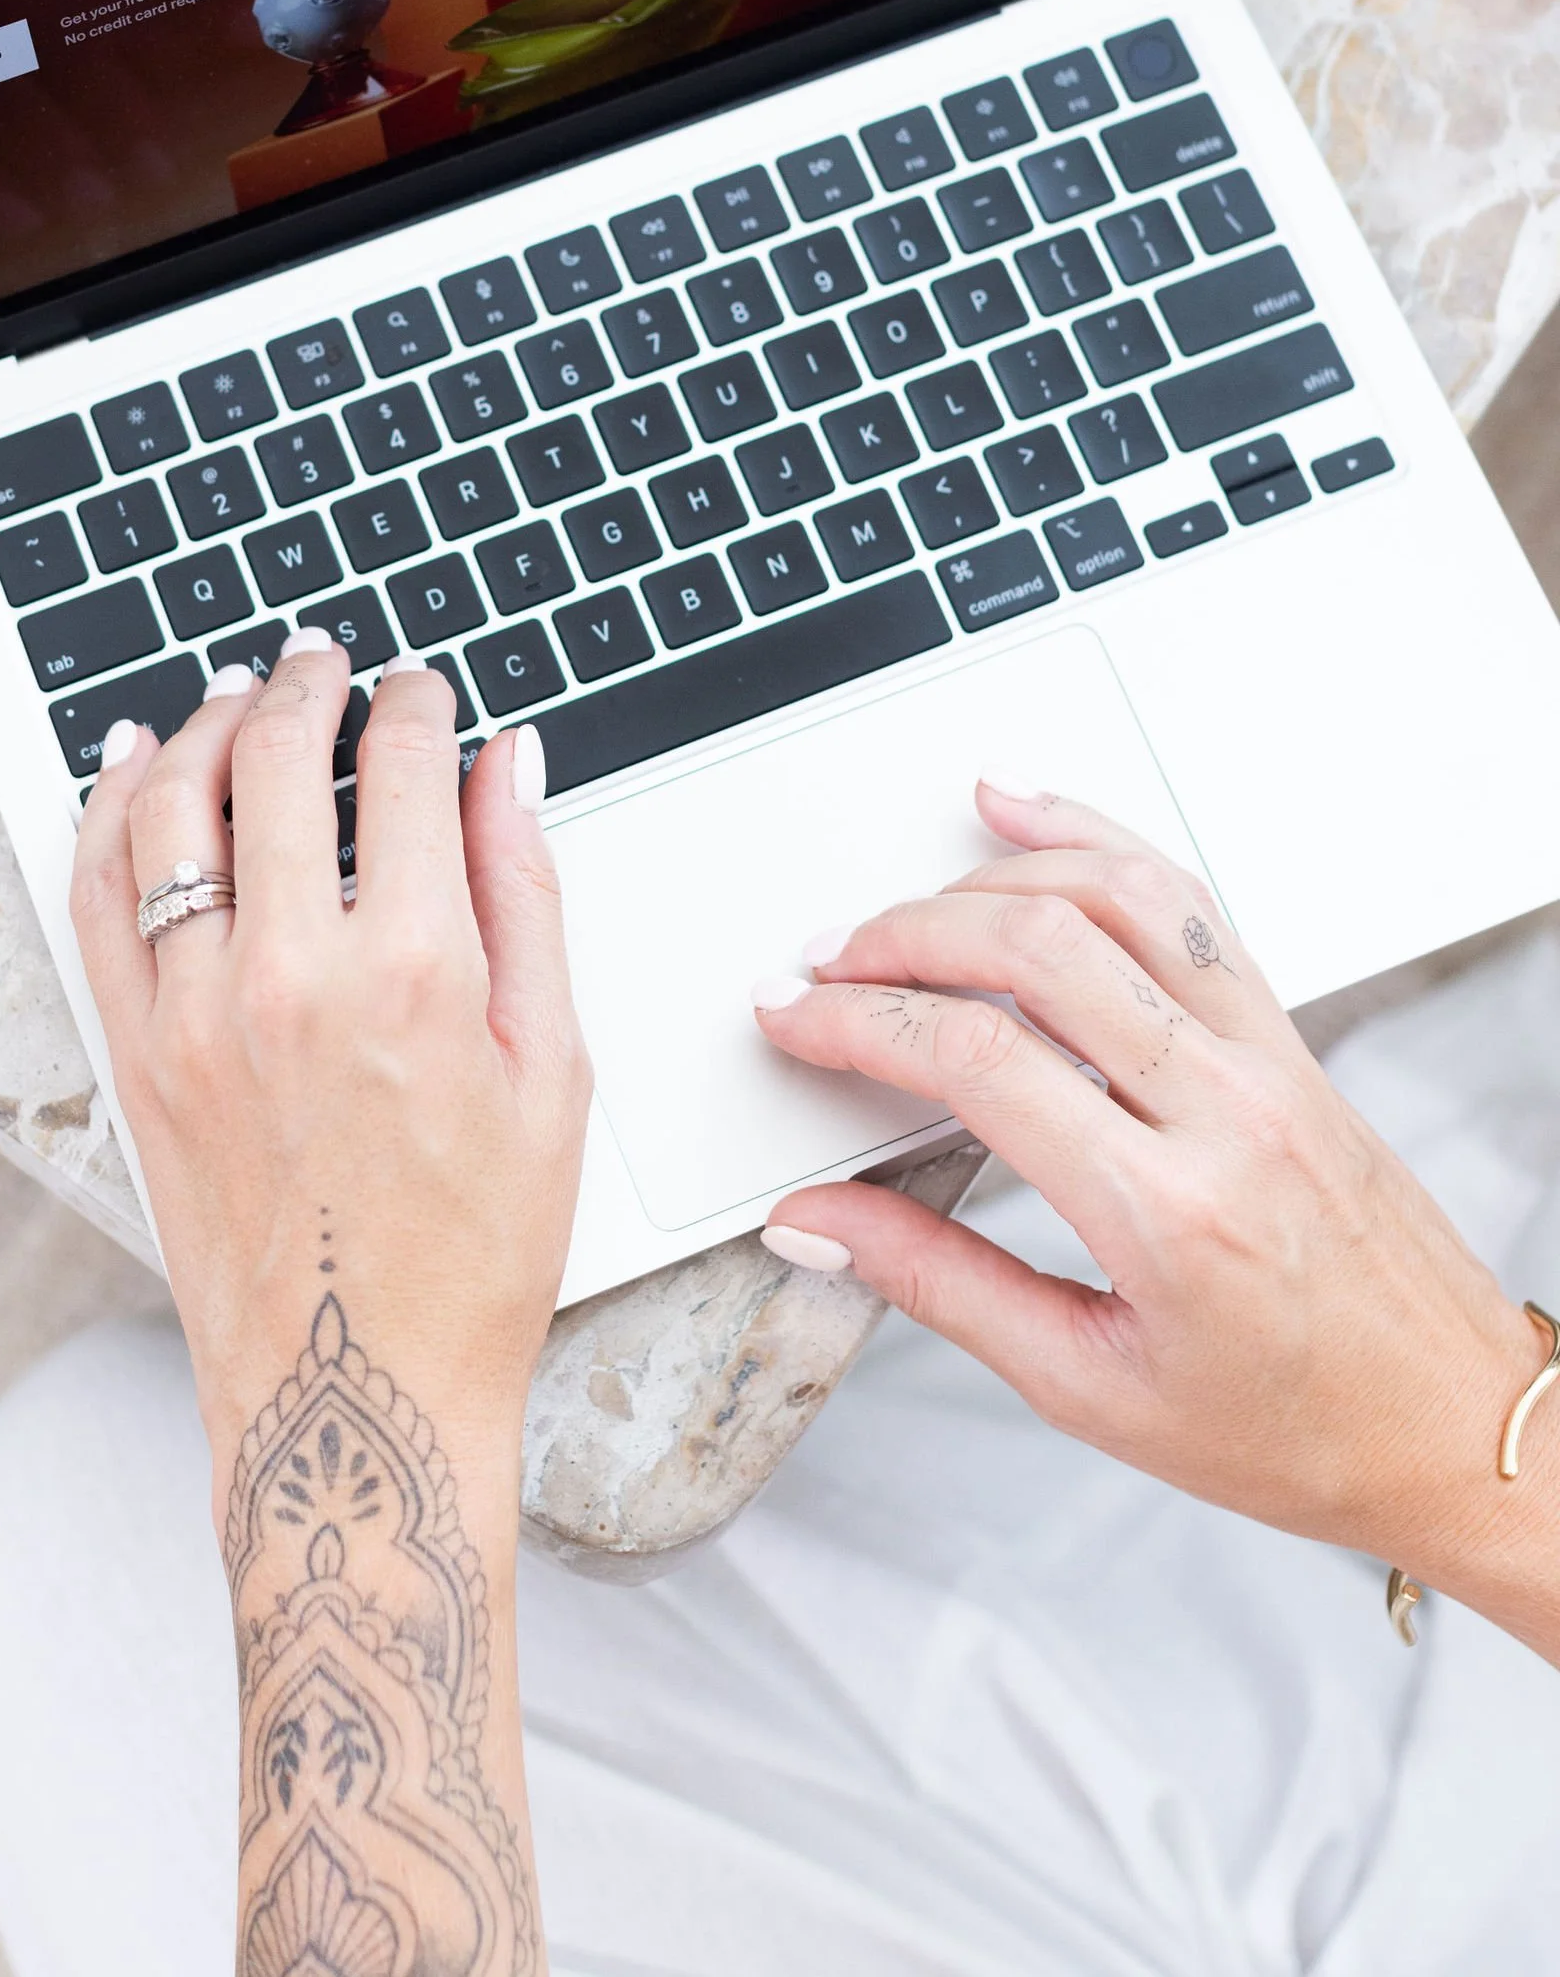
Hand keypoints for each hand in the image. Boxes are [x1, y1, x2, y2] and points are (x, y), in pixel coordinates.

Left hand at [69, 645, 588, 1505]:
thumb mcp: (551, 1071)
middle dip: (306, 684)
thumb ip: (526, 897)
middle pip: (274, 759)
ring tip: (238, 695)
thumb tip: (510, 767)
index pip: (403, 767)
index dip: (414, 701)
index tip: (419, 688)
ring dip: (205, 725)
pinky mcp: (136, 1057)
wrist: (357, 1396)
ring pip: (170, 810)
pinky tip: (135, 765)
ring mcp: (196, 1016)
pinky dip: (108, 811)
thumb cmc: (473, 1253)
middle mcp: (291, 978)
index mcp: (415, 974)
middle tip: (324, 660)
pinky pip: (96, 898)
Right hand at [754, 786, 1555, 1624]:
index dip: (860, 1023)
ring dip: (990, 879)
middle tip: (827, 964)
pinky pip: (1187, 901)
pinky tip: (1029, 819)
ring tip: (905, 904)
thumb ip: (940, 1288)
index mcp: (1169, 1214)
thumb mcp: (1090, 1391)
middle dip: (902, 937)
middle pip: (1036, 952)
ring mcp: (1267, 1058)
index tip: (795, 1018)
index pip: (980, 1060)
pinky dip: (1095, 841)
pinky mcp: (1289, 1034)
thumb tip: (821, 1221)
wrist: (1454, 1425)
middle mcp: (1226, 1111)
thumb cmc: (1296, 1430)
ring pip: (1116, 896)